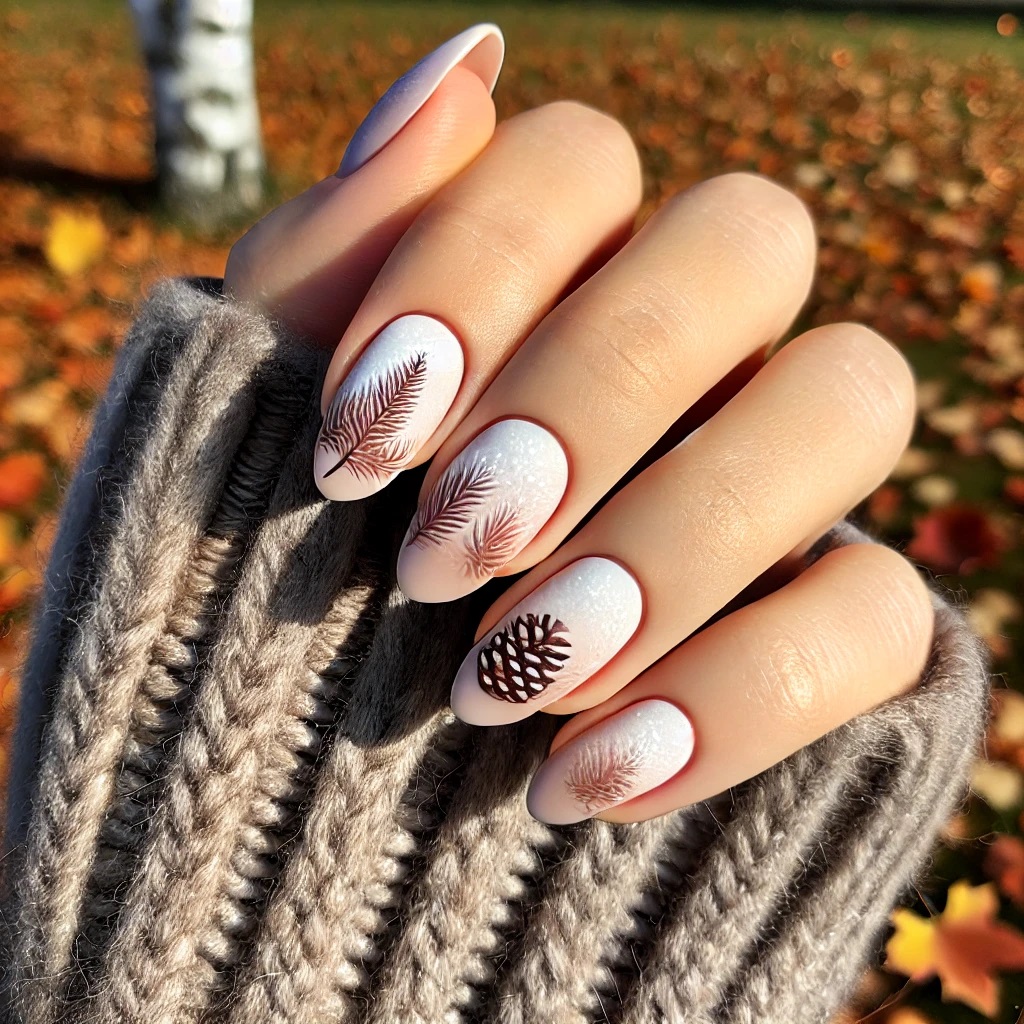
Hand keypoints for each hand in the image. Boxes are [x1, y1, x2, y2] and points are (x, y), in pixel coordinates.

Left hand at [224, 24, 932, 825]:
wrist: (320, 759)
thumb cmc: (290, 556)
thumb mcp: (270, 406)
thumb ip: (336, 245)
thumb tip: (469, 61)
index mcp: (563, 265)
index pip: (579, 160)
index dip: (473, 272)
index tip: (361, 435)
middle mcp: (699, 344)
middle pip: (745, 243)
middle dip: (591, 394)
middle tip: (443, 554)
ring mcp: (780, 472)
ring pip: (850, 401)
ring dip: (679, 540)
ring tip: (510, 680)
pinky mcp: (833, 618)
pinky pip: (878, 615)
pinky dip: (738, 698)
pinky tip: (588, 777)